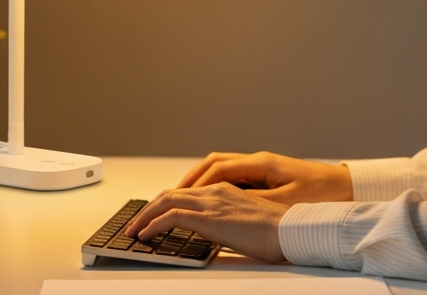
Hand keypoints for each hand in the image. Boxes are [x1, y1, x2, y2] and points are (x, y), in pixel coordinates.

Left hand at [123, 183, 289, 262]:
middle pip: (171, 194)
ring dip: (145, 216)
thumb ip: (229, 222)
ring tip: (134, 231)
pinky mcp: (210, 219)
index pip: (186, 193)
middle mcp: (215, 192)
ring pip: (166, 201)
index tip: (152, 216)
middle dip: (148, 209)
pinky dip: (153, 224)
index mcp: (225, 191)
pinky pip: (172, 217)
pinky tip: (146, 235)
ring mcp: (212, 203)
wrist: (292, 230)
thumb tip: (217, 234)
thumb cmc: (278, 231)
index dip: (164, 204)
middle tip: (135, 224)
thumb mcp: (248, 222)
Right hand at [178, 151, 352, 205]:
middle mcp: (257, 161)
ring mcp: (261, 167)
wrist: (346, 186)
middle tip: (168, 196)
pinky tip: (208, 200)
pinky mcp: (265, 176)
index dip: (196, 183)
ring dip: (200, 181)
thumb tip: (227, 207)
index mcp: (261, 164)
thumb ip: (256, 203)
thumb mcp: (288, 202)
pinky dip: (214, 185)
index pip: (219, 168)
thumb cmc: (321, 193)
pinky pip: (232, 177)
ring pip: (220, 169)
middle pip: (213, 164)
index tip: (178, 196)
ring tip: (181, 197)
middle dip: (189, 179)